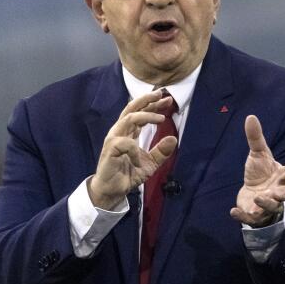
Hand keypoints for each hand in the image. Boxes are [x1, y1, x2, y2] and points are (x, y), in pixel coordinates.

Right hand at [88, 90, 177, 209]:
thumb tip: (173, 139)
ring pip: (128, 118)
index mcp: (129, 132)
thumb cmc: (129, 174)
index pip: (141, 113)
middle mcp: (120, 132)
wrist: (114, 190)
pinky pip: (125, 143)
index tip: (167, 100)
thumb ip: (161, 152)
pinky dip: (135, 149)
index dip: (153, 105)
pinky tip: (139, 159)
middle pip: (132, 108)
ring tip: (161, 118)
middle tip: (161, 94)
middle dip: (146, 99)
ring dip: (145, 115)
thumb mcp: (151, 163)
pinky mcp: (110, 149)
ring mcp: (114, 138)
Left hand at [230, 115, 284, 226]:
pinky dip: (242, 216)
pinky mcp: (254, 214)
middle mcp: (277, 192)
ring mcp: (267, 205)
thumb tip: (250, 116)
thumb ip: (256, 139)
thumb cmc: (260, 174)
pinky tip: (233, 211)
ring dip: (266, 203)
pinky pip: (250, 218)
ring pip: (271, 206)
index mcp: (281, 177)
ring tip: (258, 197)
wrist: (252, 195)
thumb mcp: (258, 154)